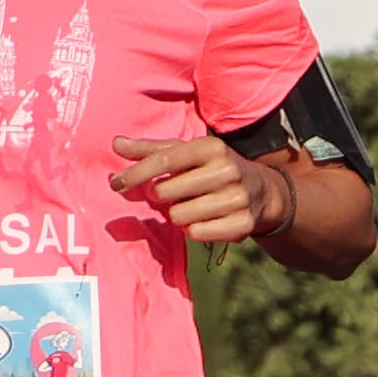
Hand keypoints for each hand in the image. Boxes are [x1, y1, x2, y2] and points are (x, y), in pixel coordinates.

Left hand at [112, 132, 286, 247]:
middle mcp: (227, 170)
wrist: (262, 190)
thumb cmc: (212, 167)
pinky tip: (205, 219)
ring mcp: (237, 198)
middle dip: (162, 196)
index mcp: (211, 147)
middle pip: (166, 192)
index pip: (164, 159)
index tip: (116, 184)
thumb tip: (116, 143)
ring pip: (180, 216)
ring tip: (192, 205)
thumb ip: (151, 150)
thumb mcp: (187, 153)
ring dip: (178, 214)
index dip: (136, 173)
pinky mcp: (242, 223)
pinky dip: (193, 229)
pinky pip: (196, 233)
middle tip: (175, 193)